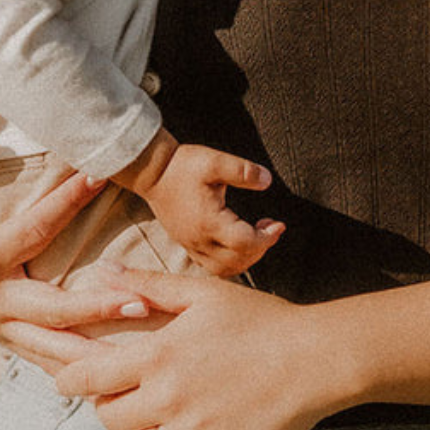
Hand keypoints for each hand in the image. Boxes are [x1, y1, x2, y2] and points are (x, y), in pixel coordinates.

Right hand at [0, 135, 153, 370]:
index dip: (66, 202)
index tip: (99, 177)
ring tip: (140, 356)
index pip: (30, 231)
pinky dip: (79, 371)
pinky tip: (116, 379)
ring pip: (52, 349)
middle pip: (51, 310)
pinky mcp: (7, 337)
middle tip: (141, 302)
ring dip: (96, 353)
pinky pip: (46, 359)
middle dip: (96, 308)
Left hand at [53, 271, 339, 429]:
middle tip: (130, 397)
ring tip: (158, 423)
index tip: (70, 382)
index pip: (88, 378)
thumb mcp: (204, 294)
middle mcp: (168, 398)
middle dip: (111, 407)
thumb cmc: (262, 320)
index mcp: (159, 355)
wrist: (318, 357)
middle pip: (109, 417)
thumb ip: (148, 285)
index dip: (71, 382)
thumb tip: (102, 273)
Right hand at [134, 141, 284, 276]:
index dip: (267, 237)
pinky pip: (211, 266)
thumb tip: (267, 180)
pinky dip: (230, 261)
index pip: (246, 243)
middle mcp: (199, 239)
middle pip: (238, 261)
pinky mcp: (186, 244)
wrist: (152, 171)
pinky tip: (236, 243)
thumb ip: (243, 171)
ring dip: (246, 258)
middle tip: (270, 229)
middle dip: (261, 248)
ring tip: (256, 237)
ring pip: (224, 269)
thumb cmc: (182, 166)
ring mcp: (191, 244)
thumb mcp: (215, 161)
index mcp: (209, 222)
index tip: (278, 224)